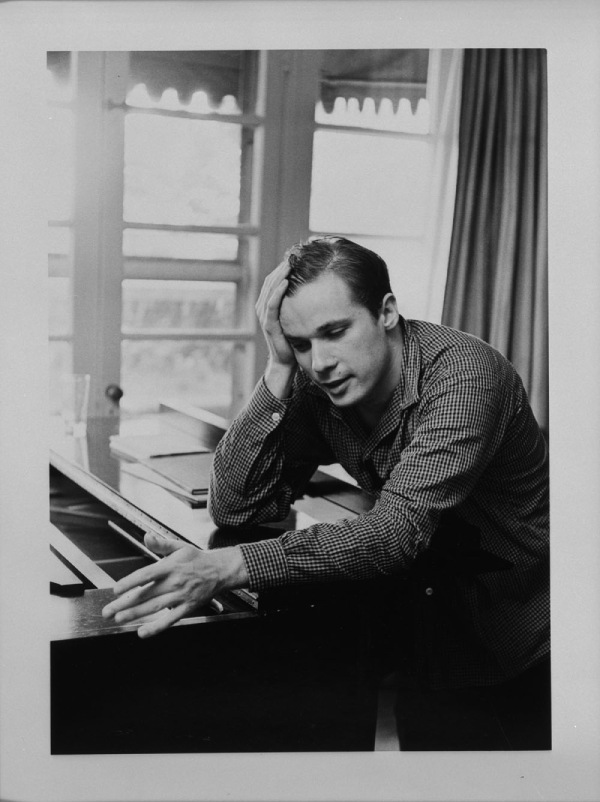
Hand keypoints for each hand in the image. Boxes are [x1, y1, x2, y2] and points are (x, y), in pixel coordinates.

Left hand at [101, 533, 247, 637]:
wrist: (221, 570)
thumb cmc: (197, 559)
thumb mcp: (180, 546)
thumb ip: (161, 544)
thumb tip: (147, 536)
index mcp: (171, 566)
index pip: (146, 575)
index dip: (130, 582)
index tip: (115, 590)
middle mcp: (175, 582)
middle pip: (146, 594)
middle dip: (124, 604)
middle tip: (108, 611)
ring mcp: (181, 596)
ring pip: (154, 608)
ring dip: (135, 615)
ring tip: (119, 619)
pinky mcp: (187, 608)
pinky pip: (170, 620)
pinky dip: (156, 627)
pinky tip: (142, 632)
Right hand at [255, 260, 295, 368]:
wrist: (285, 361)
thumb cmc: (291, 339)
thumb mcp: (293, 317)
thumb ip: (294, 304)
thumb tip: (309, 289)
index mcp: (266, 305)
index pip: (271, 281)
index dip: (281, 268)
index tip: (294, 257)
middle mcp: (262, 308)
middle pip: (270, 282)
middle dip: (281, 268)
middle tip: (293, 255)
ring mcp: (264, 316)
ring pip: (270, 290)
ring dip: (279, 275)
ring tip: (289, 263)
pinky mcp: (269, 324)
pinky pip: (272, 304)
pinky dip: (278, 292)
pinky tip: (285, 282)